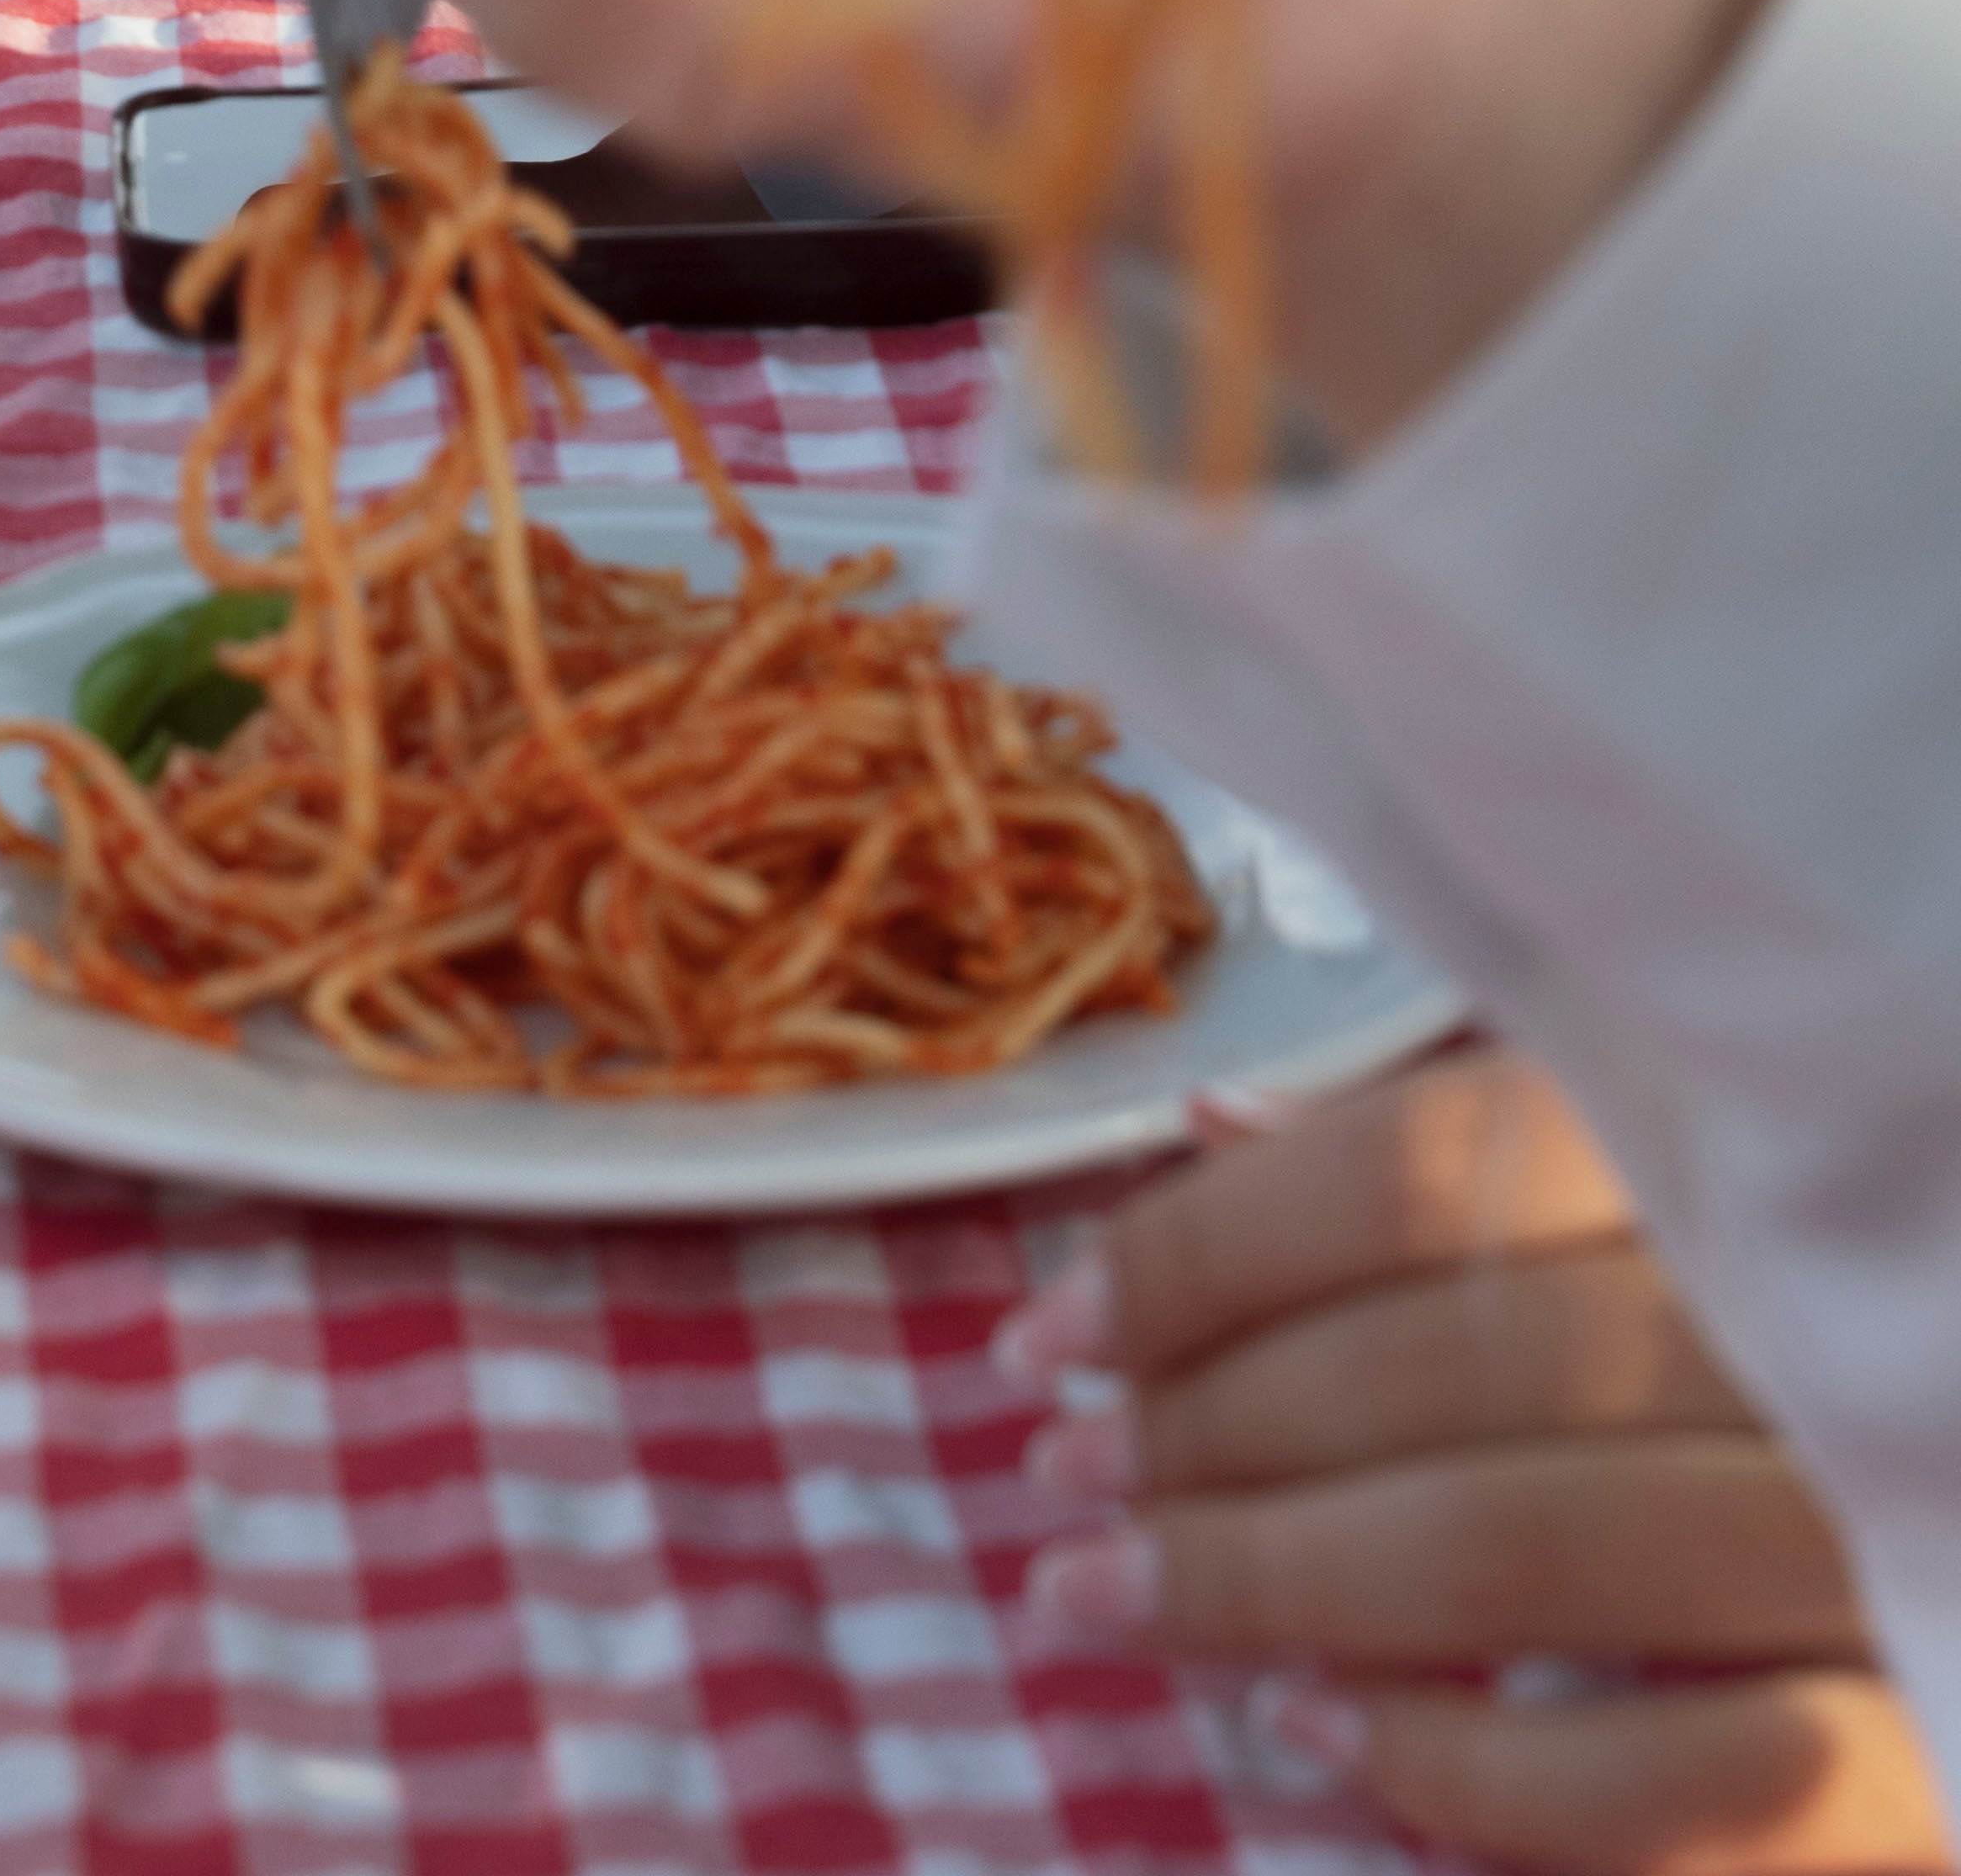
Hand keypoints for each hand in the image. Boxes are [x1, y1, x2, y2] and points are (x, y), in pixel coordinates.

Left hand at [1003, 1054, 1944, 1874]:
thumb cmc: (1790, 1347)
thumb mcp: (1661, 1194)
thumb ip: (1465, 1165)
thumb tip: (1214, 1132)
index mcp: (1724, 1156)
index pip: (1408, 1173)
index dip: (1196, 1252)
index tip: (1046, 1329)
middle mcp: (1797, 1326)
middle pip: (1432, 1363)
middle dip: (1198, 1425)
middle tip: (1047, 1468)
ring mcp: (1868, 1537)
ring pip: (1513, 1552)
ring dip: (1263, 1582)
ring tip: (1097, 1591)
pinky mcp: (1936, 1749)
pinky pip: (1677, 1785)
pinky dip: (1468, 1768)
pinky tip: (1317, 1734)